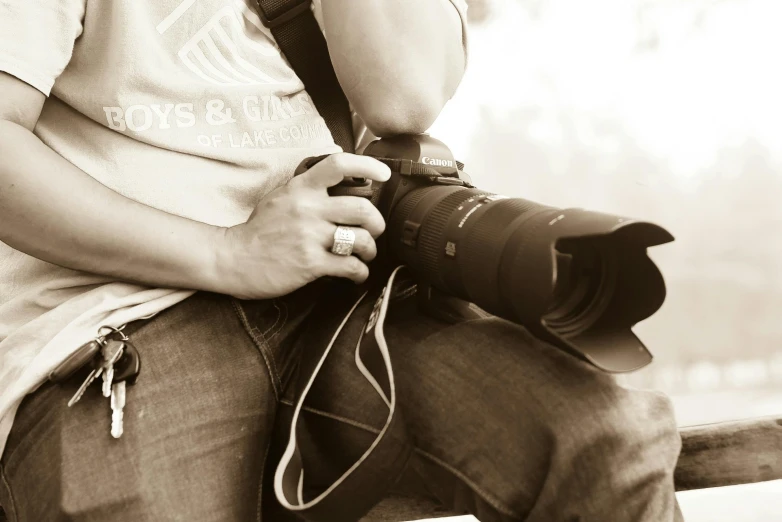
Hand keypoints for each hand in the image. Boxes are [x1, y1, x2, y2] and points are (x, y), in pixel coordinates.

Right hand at [217, 153, 390, 299]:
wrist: (233, 258)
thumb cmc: (260, 230)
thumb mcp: (281, 197)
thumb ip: (308, 189)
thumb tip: (339, 184)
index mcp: (301, 188)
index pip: (339, 165)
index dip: (368, 166)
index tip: (384, 174)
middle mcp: (308, 209)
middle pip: (363, 209)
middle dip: (377, 224)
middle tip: (375, 231)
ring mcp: (310, 236)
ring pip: (361, 239)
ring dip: (371, 250)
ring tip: (366, 254)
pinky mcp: (310, 263)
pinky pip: (350, 266)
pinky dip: (360, 272)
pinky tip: (356, 274)